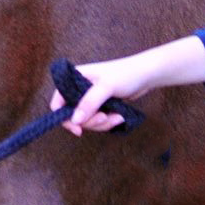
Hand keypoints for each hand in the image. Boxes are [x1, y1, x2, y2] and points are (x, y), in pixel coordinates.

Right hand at [48, 37, 204, 134]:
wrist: (146, 75)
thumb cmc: (125, 74)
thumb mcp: (106, 87)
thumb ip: (89, 103)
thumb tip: (75, 120)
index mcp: (74, 79)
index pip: (58, 101)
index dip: (64, 117)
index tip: (78, 130)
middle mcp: (79, 89)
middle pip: (74, 115)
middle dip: (90, 121)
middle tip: (104, 118)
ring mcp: (90, 99)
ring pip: (87, 121)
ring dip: (102, 123)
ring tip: (117, 116)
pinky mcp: (101, 106)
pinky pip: (98, 121)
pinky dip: (108, 123)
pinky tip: (119, 116)